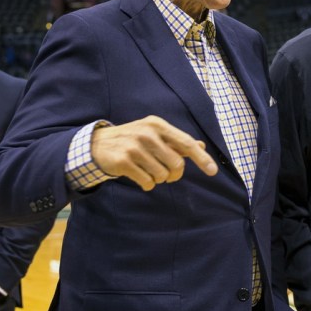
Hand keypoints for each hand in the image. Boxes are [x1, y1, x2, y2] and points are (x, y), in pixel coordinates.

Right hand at [91, 115, 217, 190]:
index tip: (213, 171)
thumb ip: (176, 141)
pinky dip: (147, 185)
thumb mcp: (154, 134)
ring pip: (162, 175)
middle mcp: (147, 133)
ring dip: (158, 179)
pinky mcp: (123, 161)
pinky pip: (147, 182)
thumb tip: (201, 145)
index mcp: (158, 125)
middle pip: (176, 164)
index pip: (185, 143)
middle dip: (174, 174)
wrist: (97, 145)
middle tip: (167, 174)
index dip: (201, 158)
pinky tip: (140, 177)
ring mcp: (134, 147)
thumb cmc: (133, 140)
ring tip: (148, 171)